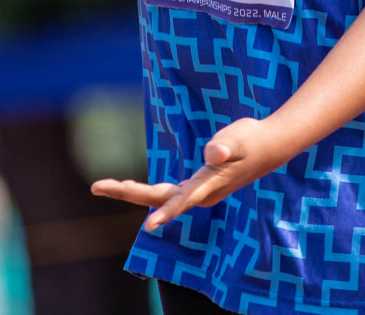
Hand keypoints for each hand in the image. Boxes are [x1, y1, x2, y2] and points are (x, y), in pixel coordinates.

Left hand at [90, 117, 290, 231]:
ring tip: (103, 186)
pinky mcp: (196, 185)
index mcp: (209, 185)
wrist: (268, 146)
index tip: (149, 226)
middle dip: (127, 192)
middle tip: (97, 186)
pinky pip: (165, 192)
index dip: (166, 213)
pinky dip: (145, 190)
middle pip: (159, 198)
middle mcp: (200, 194)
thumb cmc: (252, 140)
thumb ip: (227, 146)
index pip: (183, 201)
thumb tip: (213, 153)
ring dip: (131, 192)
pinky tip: (129, 187)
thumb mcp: (241, 137)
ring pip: (159, 196)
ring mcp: (197, 191)